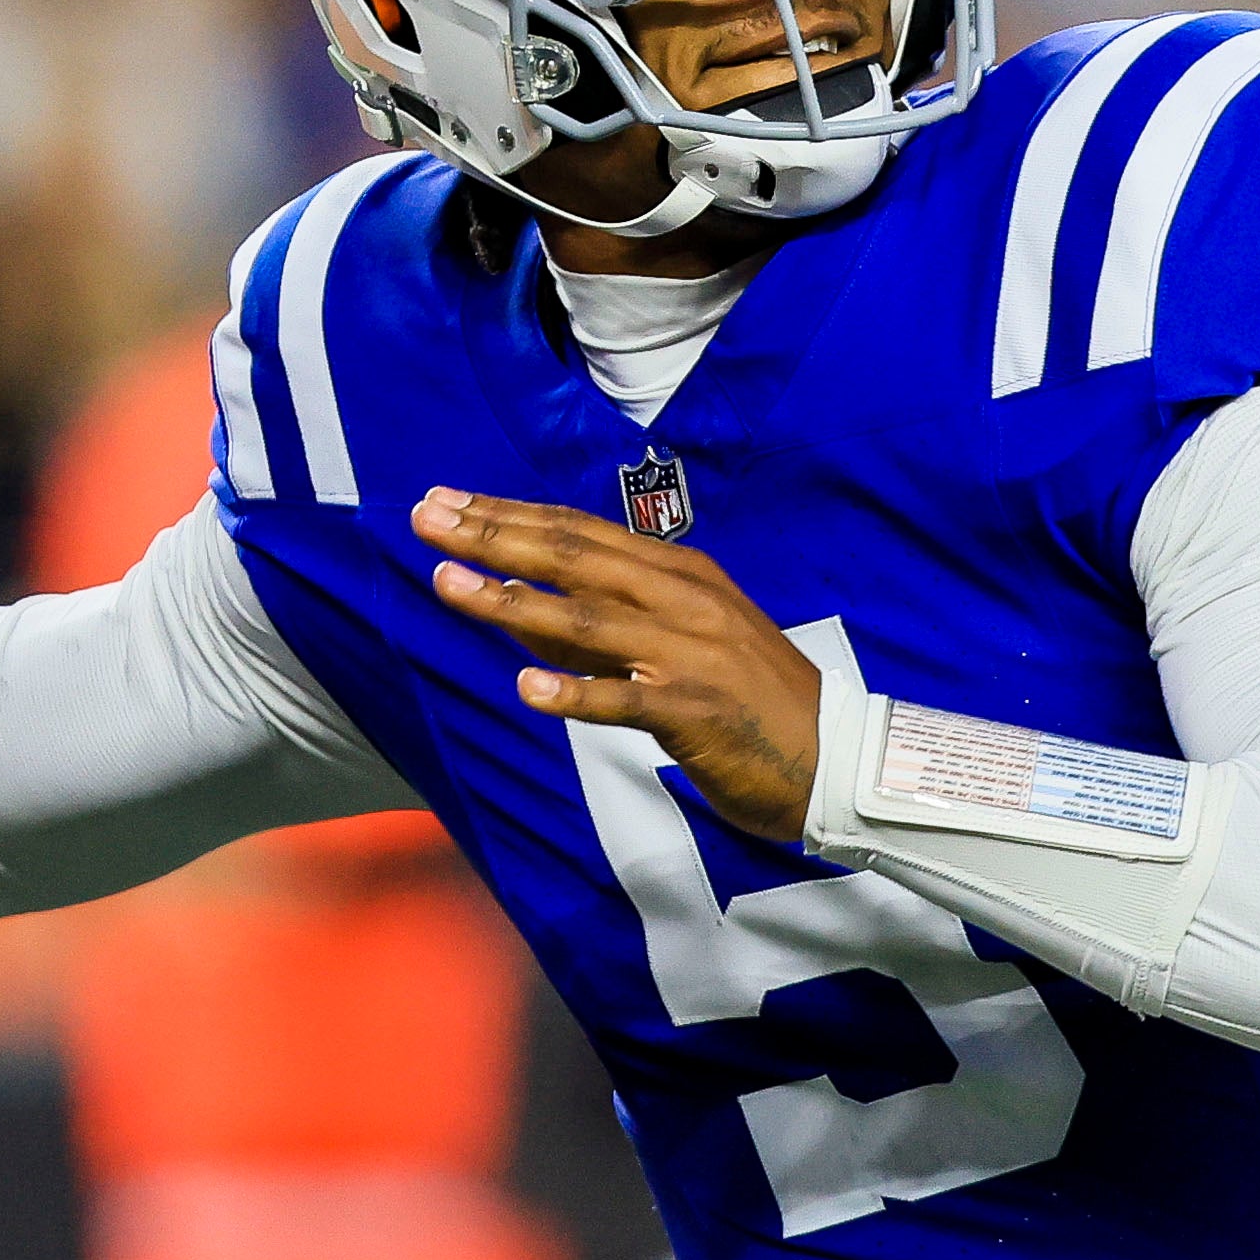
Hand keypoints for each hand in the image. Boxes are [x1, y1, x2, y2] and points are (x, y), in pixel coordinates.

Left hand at [415, 487, 822, 843]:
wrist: (833, 759)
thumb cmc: (751, 700)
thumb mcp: (680, 642)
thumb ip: (602, 625)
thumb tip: (518, 607)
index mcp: (679, 574)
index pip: (579, 532)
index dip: (509, 514)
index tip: (448, 500)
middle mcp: (682, 600)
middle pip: (574, 558)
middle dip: (493, 536)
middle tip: (427, 518)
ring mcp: (689, 653)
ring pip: (588, 620)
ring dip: (511, 603)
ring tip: (448, 585)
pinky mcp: (695, 710)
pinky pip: (626, 701)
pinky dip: (575, 693)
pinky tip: (526, 690)